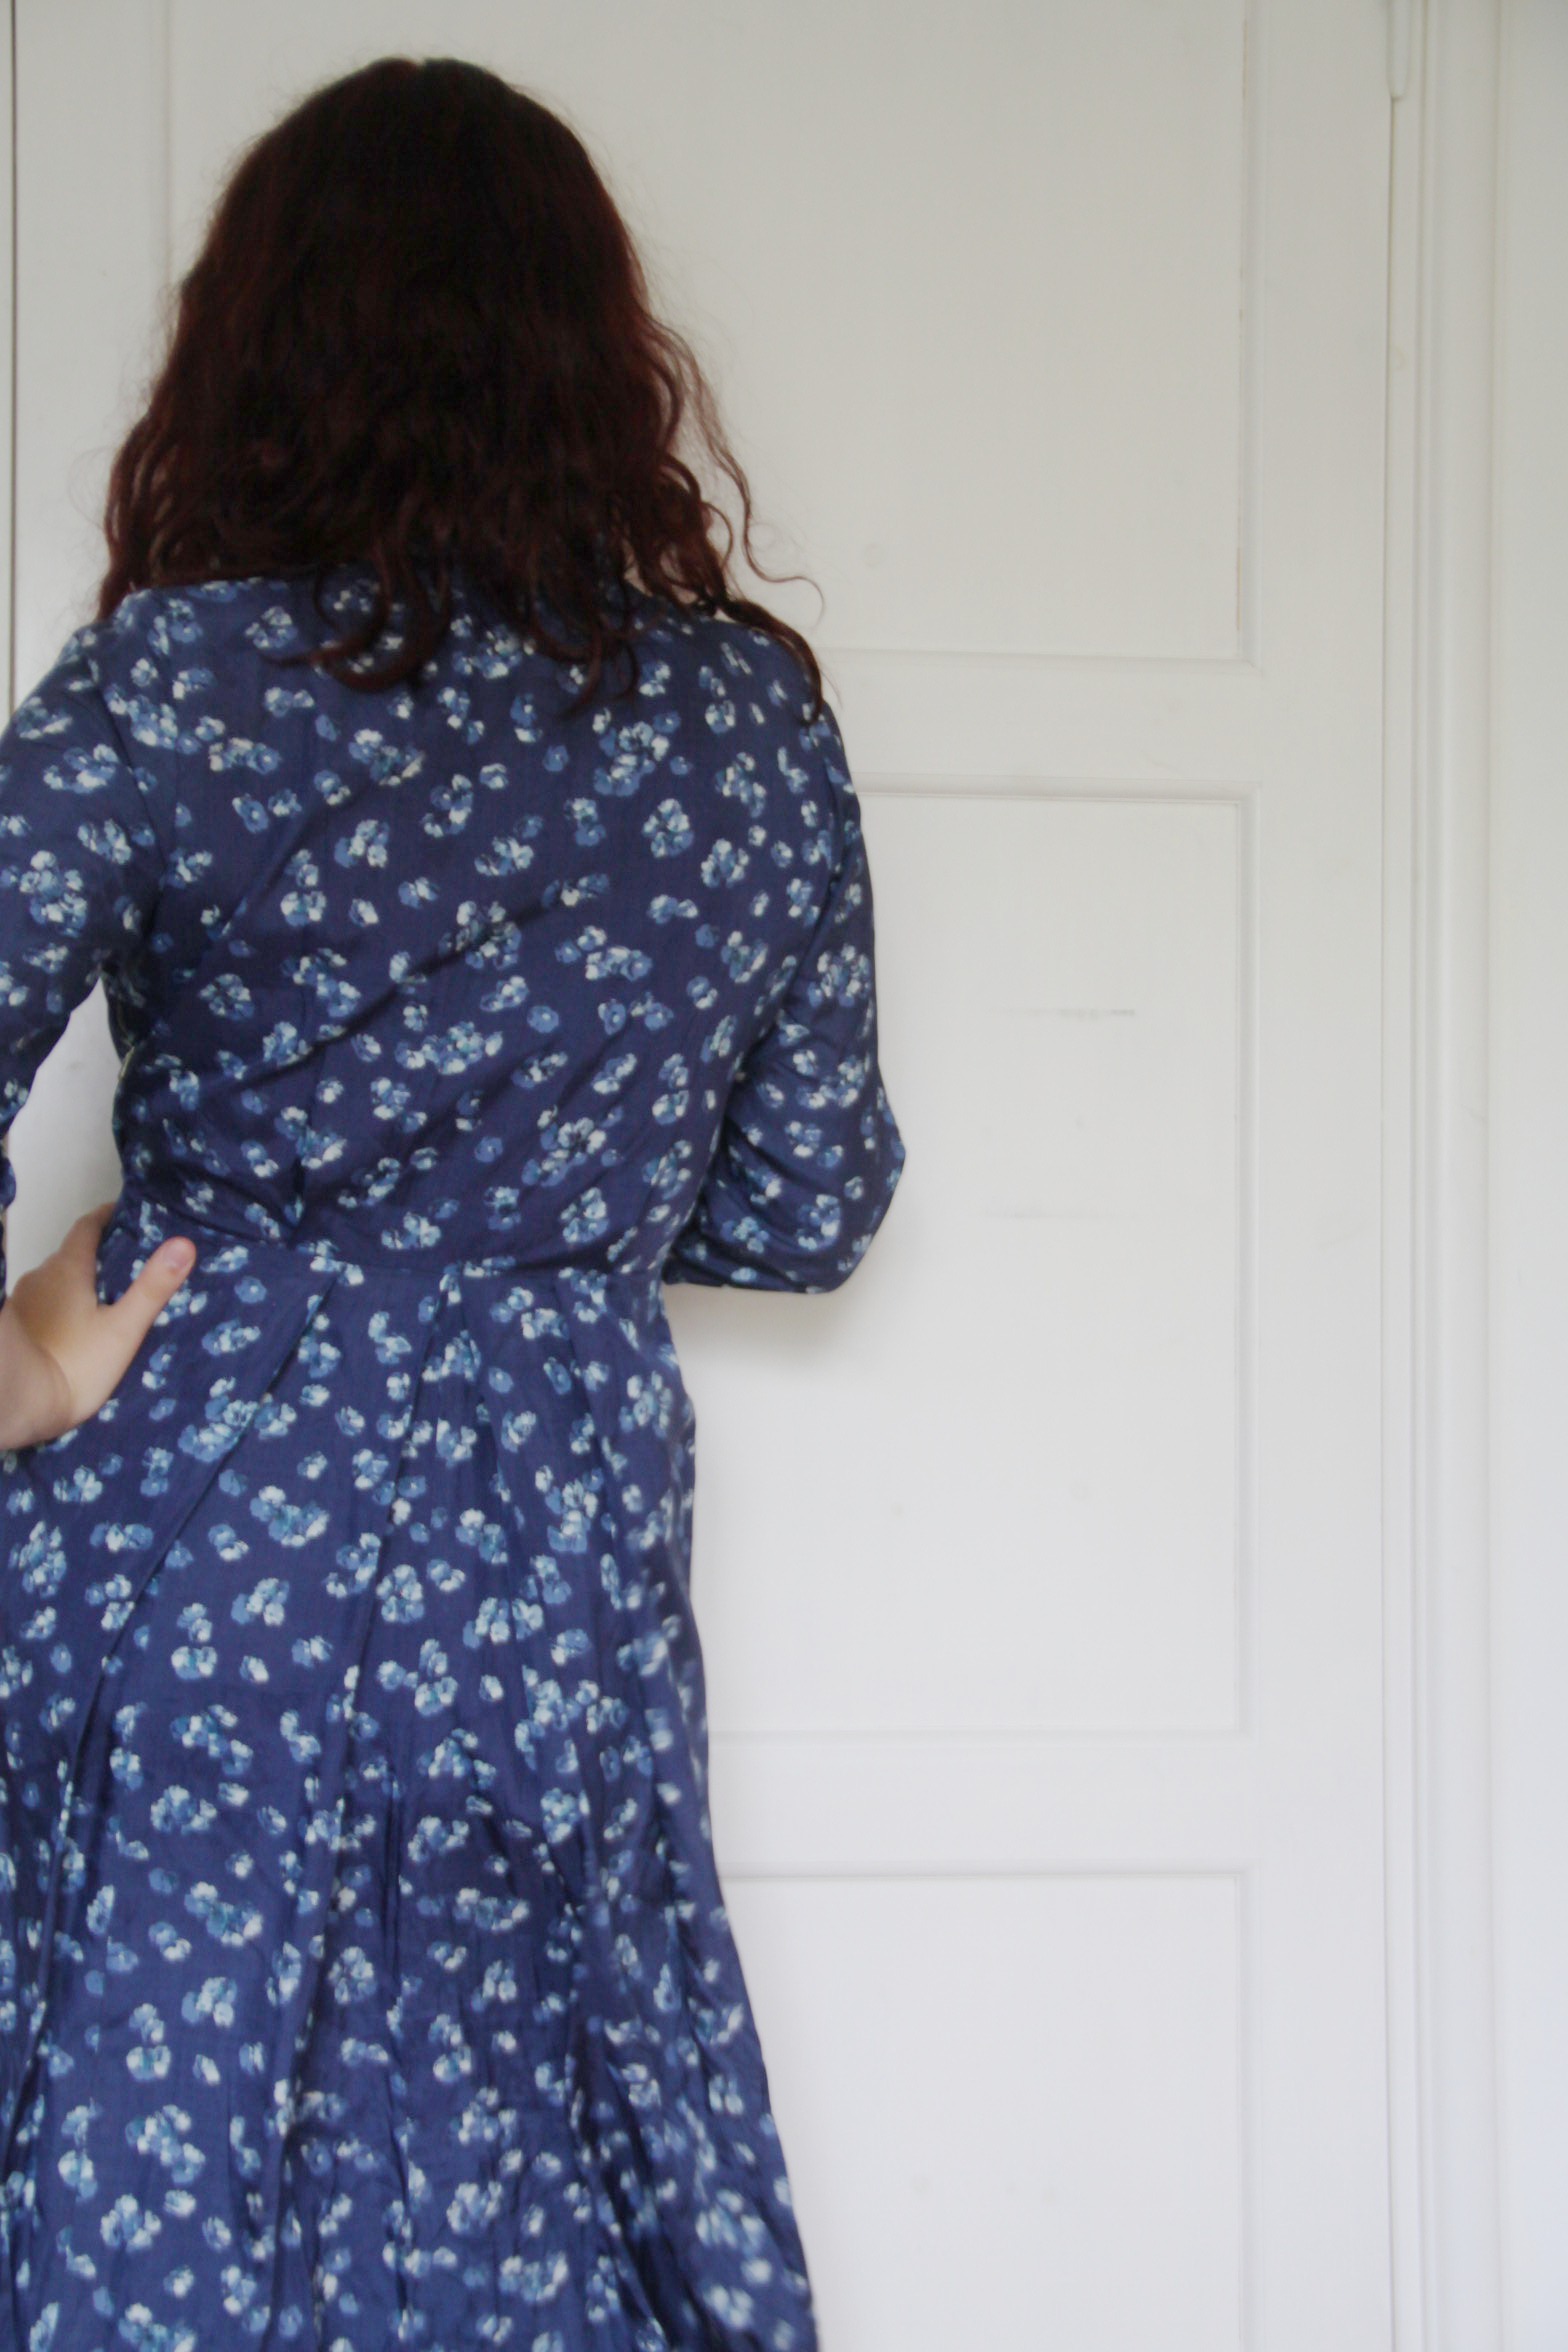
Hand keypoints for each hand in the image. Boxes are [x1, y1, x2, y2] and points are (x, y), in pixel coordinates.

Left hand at [0, 1202, 195, 1450]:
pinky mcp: (15, 1326)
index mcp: (67, 1267)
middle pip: (71, 1253)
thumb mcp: (123, 1329)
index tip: (127, 1215)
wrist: (18, 1404)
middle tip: (130, 1262)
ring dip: (78, 1281)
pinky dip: (61, 1304)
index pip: (87, 1227)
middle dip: (98, 1253)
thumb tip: (183, 1244)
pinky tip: (77, 1324)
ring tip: (107, 1296)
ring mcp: (23, 1301)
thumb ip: (152, 1287)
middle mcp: (40, 1276)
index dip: (107, 1217)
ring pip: (55, 1279)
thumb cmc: (75, 1366)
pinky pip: (43, 1303)